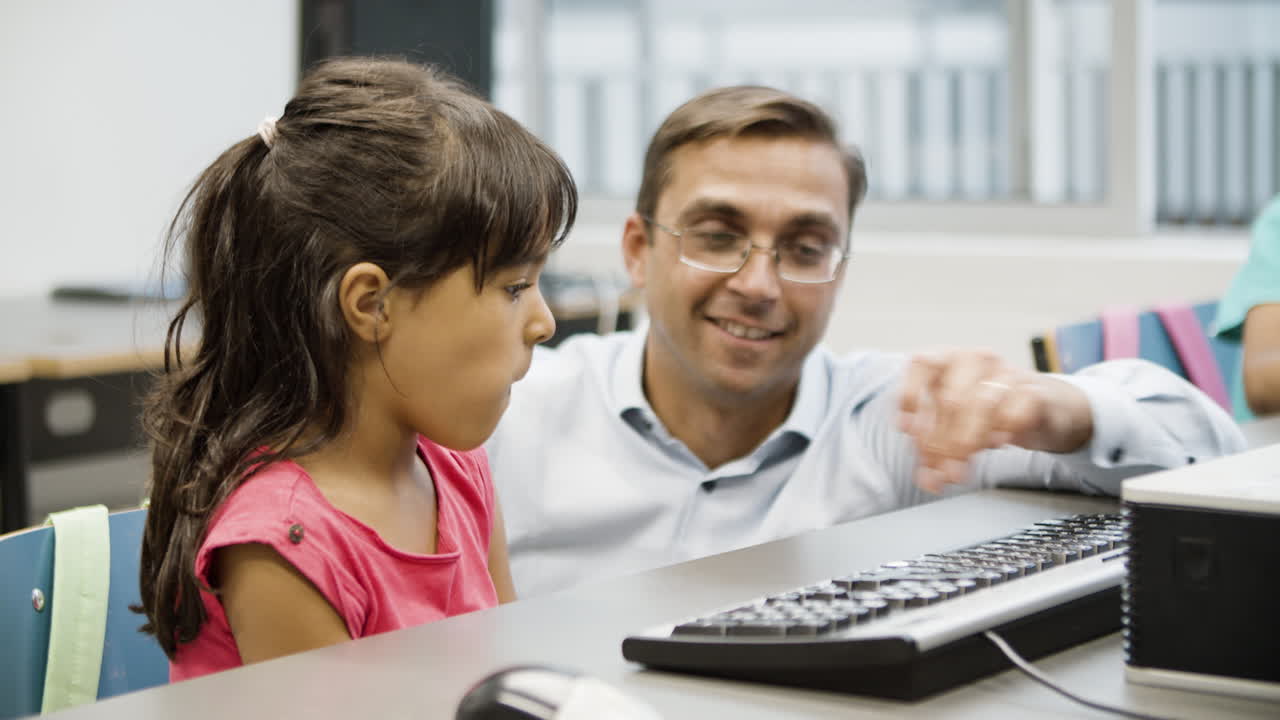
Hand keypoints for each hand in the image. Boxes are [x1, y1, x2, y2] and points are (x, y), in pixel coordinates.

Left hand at [897, 349, 1093, 493]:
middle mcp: (974, 360)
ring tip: (960, 470)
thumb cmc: (987, 412)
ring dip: (967, 443)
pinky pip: (1015, 411)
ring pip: (981, 405)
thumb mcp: (953, 426)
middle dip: (941, 442)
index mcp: (947, 360)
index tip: (908, 430)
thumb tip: (928, 479)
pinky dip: (1002, 431)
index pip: (922, 363)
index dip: (910, 396)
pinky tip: (996, 444)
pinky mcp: (1034, 392)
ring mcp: (1006, 372)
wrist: (1043, 408)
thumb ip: (934, 450)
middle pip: (950, 398)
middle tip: (940, 469)